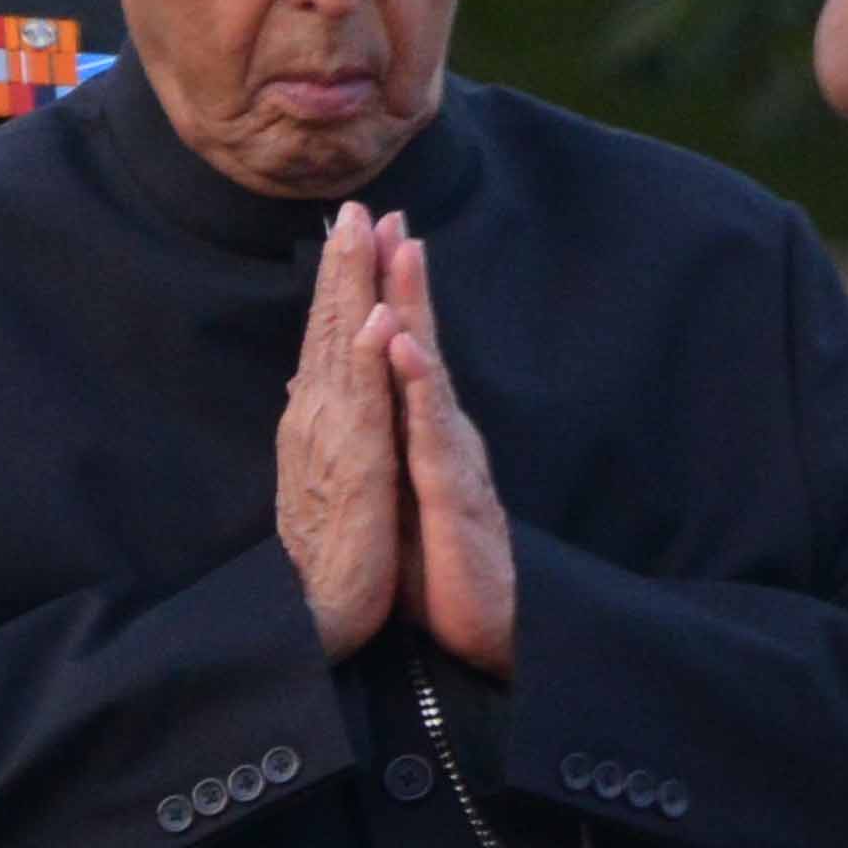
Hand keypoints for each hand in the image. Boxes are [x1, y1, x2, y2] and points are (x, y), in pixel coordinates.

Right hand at [278, 204, 405, 656]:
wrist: (319, 614)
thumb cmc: (330, 551)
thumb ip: (321, 425)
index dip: (338, 282)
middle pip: (327, 327)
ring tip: (358, 235)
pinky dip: (365, 361)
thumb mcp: (327, 474)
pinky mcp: (353, 470)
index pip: (327, 336)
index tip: (350, 228)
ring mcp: (330, 439)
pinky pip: (362, 407)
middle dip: (341, 265)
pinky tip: (374, 321)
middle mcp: (317, 418)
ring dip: (349, 290)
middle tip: (352, 204)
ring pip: (338, 350)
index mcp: (319, 417)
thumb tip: (305, 384)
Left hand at [380, 225, 519, 677]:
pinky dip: (420, 389)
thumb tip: (361, 399)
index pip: (399, 354)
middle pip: (419, 346)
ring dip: (416, 314)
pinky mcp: (456, 499)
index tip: (368, 237)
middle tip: (390, 216)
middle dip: (403, 281)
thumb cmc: (442, 566)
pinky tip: (404, 351)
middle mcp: (443, 436)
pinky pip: (433, 436)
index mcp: (422, 435)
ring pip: (431, 378)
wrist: (486, 631)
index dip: (384, 297)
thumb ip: (391, 442)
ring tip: (402, 261)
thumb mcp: (406, 494)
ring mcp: (453, 463)